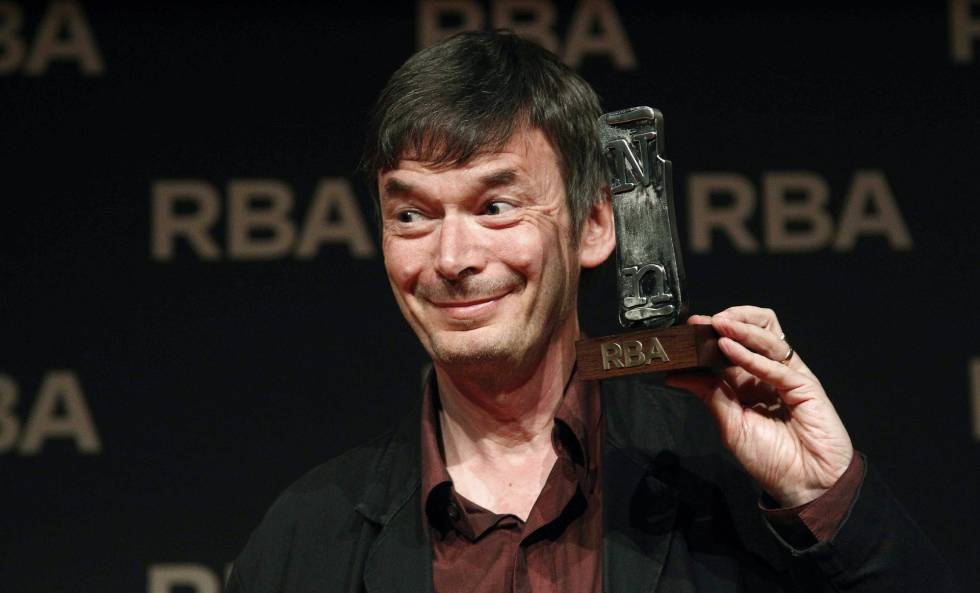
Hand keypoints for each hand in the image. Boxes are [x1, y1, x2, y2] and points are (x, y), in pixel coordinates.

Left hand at [665, 306, 853, 506]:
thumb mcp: (729, 425)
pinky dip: (752, 356)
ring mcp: (788, 377)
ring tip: (718, 325)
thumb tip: (676, 375)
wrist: (804, 484)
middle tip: (706, 322)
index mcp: (748, 383)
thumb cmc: (771, 459)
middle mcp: (768, 375)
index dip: (712, 335)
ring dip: (741, 329)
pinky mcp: (806, 385)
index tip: (689, 328)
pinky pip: (777, 366)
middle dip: (732, 320)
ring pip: (769, 338)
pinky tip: (731, 349)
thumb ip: (708, 395)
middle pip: (756, 331)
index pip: (731, 347)